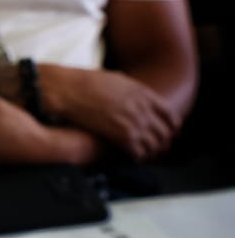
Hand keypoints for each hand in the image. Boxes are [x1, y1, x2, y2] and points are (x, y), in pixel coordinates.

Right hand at [39, 65, 177, 160]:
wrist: (66, 89)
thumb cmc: (83, 82)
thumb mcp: (114, 79)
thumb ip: (131, 91)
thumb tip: (136, 99)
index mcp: (142, 92)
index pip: (169, 115)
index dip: (171, 127)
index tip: (167, 132)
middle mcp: (142, 108)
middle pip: (165, 133)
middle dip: (162, 143)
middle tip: (157, 149)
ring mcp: (134, 122)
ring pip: (155, 145)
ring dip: (151, 152)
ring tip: (144, 156)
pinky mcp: (122, 136)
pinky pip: (139, 152)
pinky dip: (138, 157)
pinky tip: (132, 158)